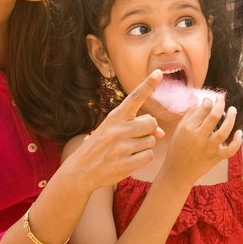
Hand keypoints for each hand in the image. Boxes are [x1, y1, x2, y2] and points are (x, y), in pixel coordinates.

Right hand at [64, 70, 163, 190]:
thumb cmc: (100, 147)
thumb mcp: (112, 130)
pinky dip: (143, 158)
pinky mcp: (126, 164)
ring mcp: (122, 147)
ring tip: (127, 150)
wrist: (80, 171)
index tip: (159, 72)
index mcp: (115, 116)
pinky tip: (130, 160)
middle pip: (152, 122)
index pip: (135, 97)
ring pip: (152, 141)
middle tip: (135, 137)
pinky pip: (149, 156)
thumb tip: (162, 133)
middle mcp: (119, 129)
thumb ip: (136, 126)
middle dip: (149, 129)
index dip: (148, 84)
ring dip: (145, 145)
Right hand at [161, 92, 242, 185]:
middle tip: (222, 99)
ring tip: (233, 110)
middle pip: (214, 116)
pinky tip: (239, 132)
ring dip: (231, 118)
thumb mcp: (179, 130)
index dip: (209, 101)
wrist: (177, 173)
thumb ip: (190, 115)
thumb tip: (202, 102)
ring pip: (224, 131)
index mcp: (188, 128)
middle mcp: (198, 137)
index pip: (203, 109)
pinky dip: (237, 142)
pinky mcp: (216, 158)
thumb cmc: (178, 148)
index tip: (210, 100)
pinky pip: (230, 150)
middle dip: (220, 104)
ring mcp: (208, 148)